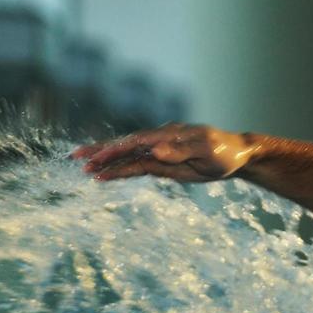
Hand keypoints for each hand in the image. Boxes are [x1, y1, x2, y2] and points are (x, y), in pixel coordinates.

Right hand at [71, 123, 258, 183]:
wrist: (237, 155)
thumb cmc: (224, 152)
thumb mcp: (206, 152)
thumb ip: (180, 152)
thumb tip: (155, 151)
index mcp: (169, 135)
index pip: (136, 141)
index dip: (115, 147)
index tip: (96, 155)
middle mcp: (160, 141)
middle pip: (125, 146)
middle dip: (101, 151)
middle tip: (75, 156)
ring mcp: (159, 152)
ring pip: (127, 158)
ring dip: (107, 163)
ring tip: (84, 169)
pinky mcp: (162, 164)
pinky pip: (137, 167)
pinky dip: (120, 171)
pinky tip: (104, 177)